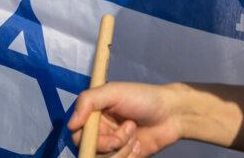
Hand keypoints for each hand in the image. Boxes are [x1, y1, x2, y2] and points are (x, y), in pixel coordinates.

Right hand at [68, 82, 187, 156]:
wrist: (173, 113)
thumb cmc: (144, 97)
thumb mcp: (114, 91)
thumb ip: (88, 101)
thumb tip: (70, 124)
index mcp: (94, 116)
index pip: (78, 134)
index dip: (89, 138)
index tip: (104, 133)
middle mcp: (100, 133)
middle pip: (89, 151)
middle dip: (109, 144)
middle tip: (128, 129)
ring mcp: (112, 148)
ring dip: (122, 149)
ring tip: (135, 132)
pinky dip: (129, 157)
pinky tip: (138, 143)